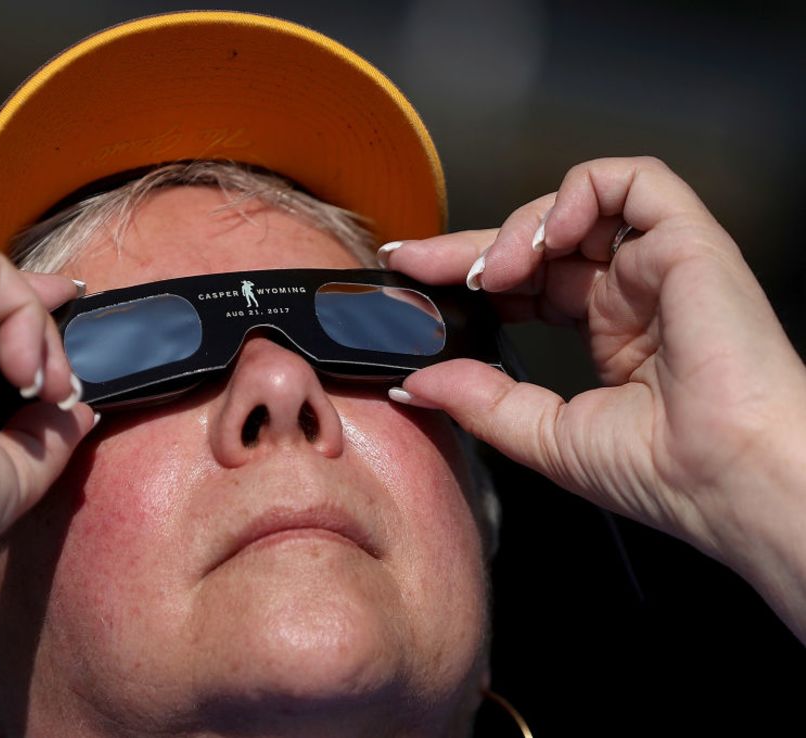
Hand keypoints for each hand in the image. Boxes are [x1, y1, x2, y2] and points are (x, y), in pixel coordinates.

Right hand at [0, 240, 94, 569]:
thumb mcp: (2, 470)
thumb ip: (37, 435)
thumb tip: (77, 413)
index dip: (8, 323)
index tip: (56, 347)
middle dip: (34, 323)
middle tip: (68, 379)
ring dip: (37, 334)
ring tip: (49, 394)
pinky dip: (26, 318)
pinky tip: (25, 374)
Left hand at [383, 157, 805, 575]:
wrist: (730, 480)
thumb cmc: (667, 473)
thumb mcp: (544, 435)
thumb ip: (479, 400)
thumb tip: (418, 383)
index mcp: (609, 333)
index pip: (526, 285)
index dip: (468, 274)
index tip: (412, 277)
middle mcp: (633, 293)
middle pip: (539, 242)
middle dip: (470, 246)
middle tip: (418, 263)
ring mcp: (659, 264)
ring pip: (577, 205)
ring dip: (518, 227)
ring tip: (492, 273)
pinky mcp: (687, 241)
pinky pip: (632, 181)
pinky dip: (578, 193)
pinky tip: (545, 237)